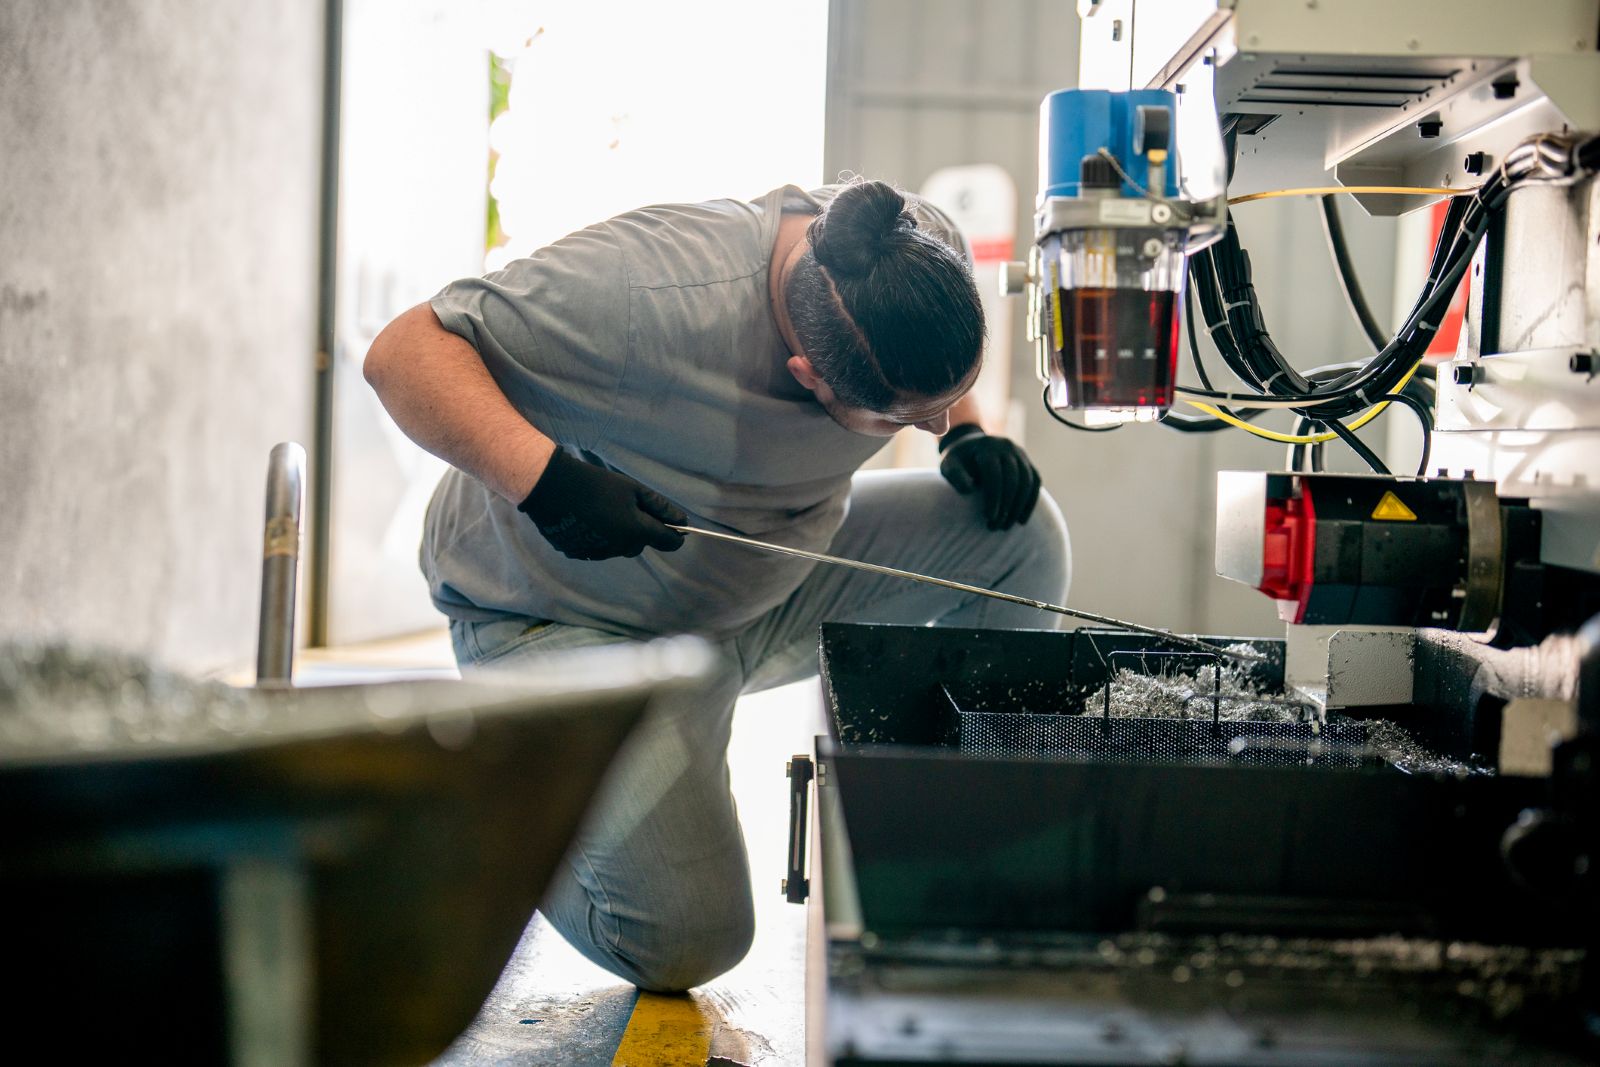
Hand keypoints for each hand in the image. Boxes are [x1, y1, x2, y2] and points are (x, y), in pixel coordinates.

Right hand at [517, 450, 686, 559]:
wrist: (551, 487)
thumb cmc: (596, 484)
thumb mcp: (632, 489)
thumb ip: (660, 508)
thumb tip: (682, 522)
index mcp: (636, 531)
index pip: (668, 543)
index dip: (675, 536)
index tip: (677, 528)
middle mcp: (619, 548)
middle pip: (640, 545)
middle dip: (641, 530)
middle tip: (628, 506)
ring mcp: (598, 553)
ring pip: (619, 548)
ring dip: (619, 535)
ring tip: (604, 510)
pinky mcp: (579, 553)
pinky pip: (598, 549)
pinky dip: (599, 537)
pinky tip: (588, 520)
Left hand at [938, 424, 1040, 529]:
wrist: (971, 446)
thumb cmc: (958, 460)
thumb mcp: (949, 464)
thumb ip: (955, 475)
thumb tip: (969, 489)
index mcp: (987, 447)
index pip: (994, 473)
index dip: (994, 497)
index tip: (989, 517)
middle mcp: (1007, 447)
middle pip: (1013, 479)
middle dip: (1006, 505)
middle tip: (996, 526)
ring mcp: (1020, 454)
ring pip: (1027, 482)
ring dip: (1018, 507)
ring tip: (1006, 526)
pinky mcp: (1028, 463)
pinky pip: (1035, 483)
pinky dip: (1030, 502)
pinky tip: (1021, 520)